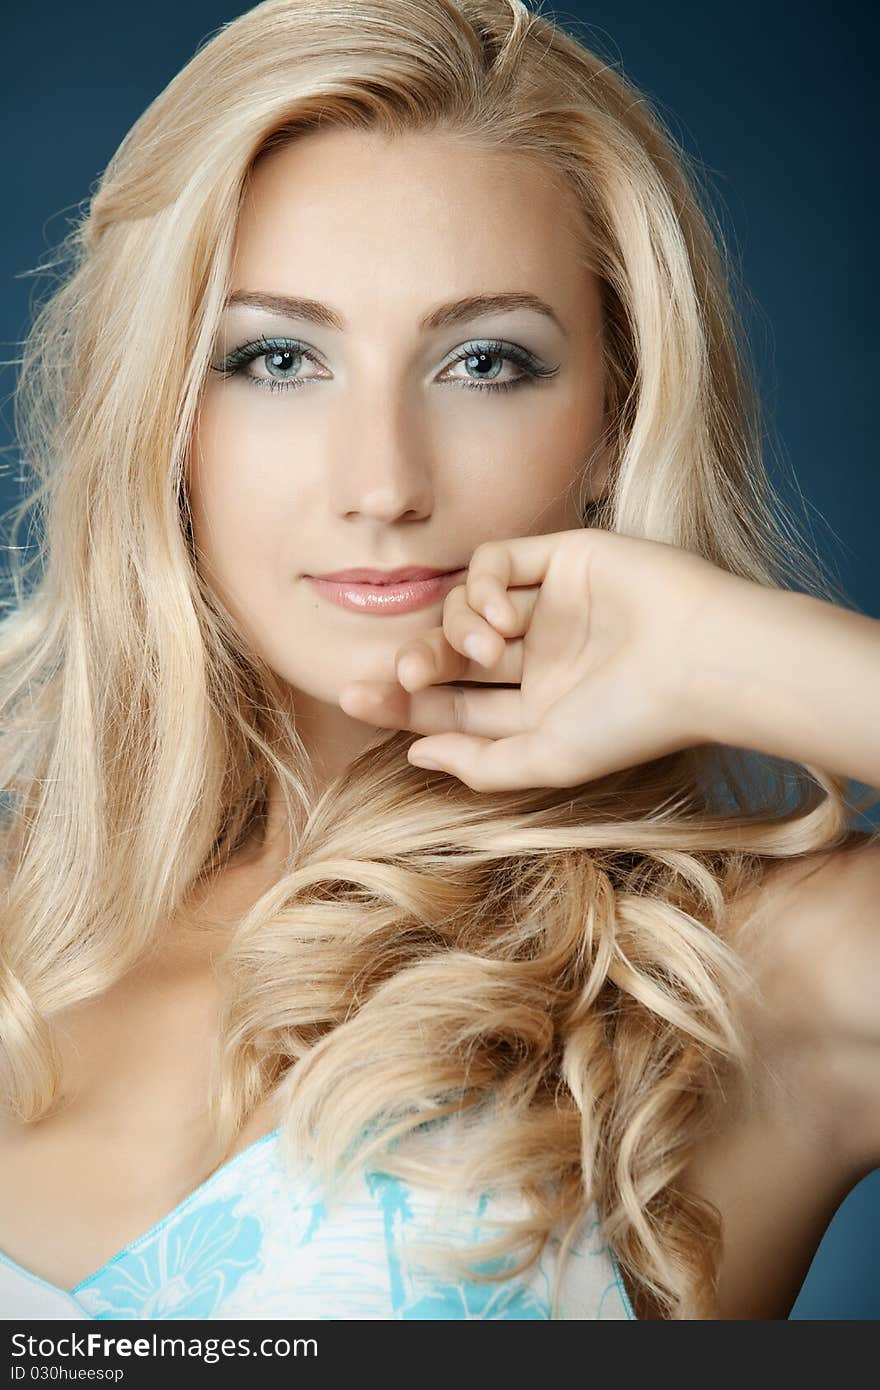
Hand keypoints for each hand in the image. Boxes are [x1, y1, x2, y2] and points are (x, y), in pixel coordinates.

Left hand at [337, 527, 729, 791]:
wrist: (699, 659)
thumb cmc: (633, 719)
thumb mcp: (548, 759)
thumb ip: (479, 763)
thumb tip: (413, 752)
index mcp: (535, 708)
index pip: (451, 705)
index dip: (402, 704)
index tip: (353, 698)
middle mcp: (537, 656)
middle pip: (448, 656)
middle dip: (416, 666)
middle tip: (401, 676)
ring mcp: (548, 605)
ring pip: (463, 605)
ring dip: (457, 630)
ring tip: (486, 650)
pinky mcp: (561, 557)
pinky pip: (494, 560)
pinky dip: (483, 586)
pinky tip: (503, 617)